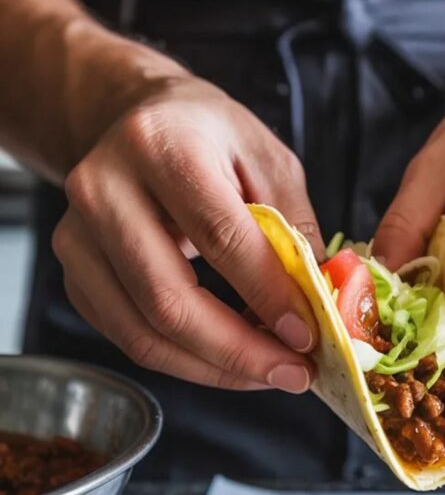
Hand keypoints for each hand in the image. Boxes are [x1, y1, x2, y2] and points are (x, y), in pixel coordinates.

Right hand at [53, 76, 322, 390]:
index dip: (265, 294)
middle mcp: (104, 189)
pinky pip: (128, 338)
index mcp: (162, 146)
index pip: (218, 235)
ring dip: (215, 368)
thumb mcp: (268, 160)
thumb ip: (293, 226)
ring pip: (143, 332)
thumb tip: (320, 301)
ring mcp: (77, 236)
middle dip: (239, 351)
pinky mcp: (74, 273)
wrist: (138, 121)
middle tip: (295, 373)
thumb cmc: (211, 140)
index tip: (307, 335)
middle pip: (168, 300)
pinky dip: (185, 361)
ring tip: (270, 372)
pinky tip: (231, 358)